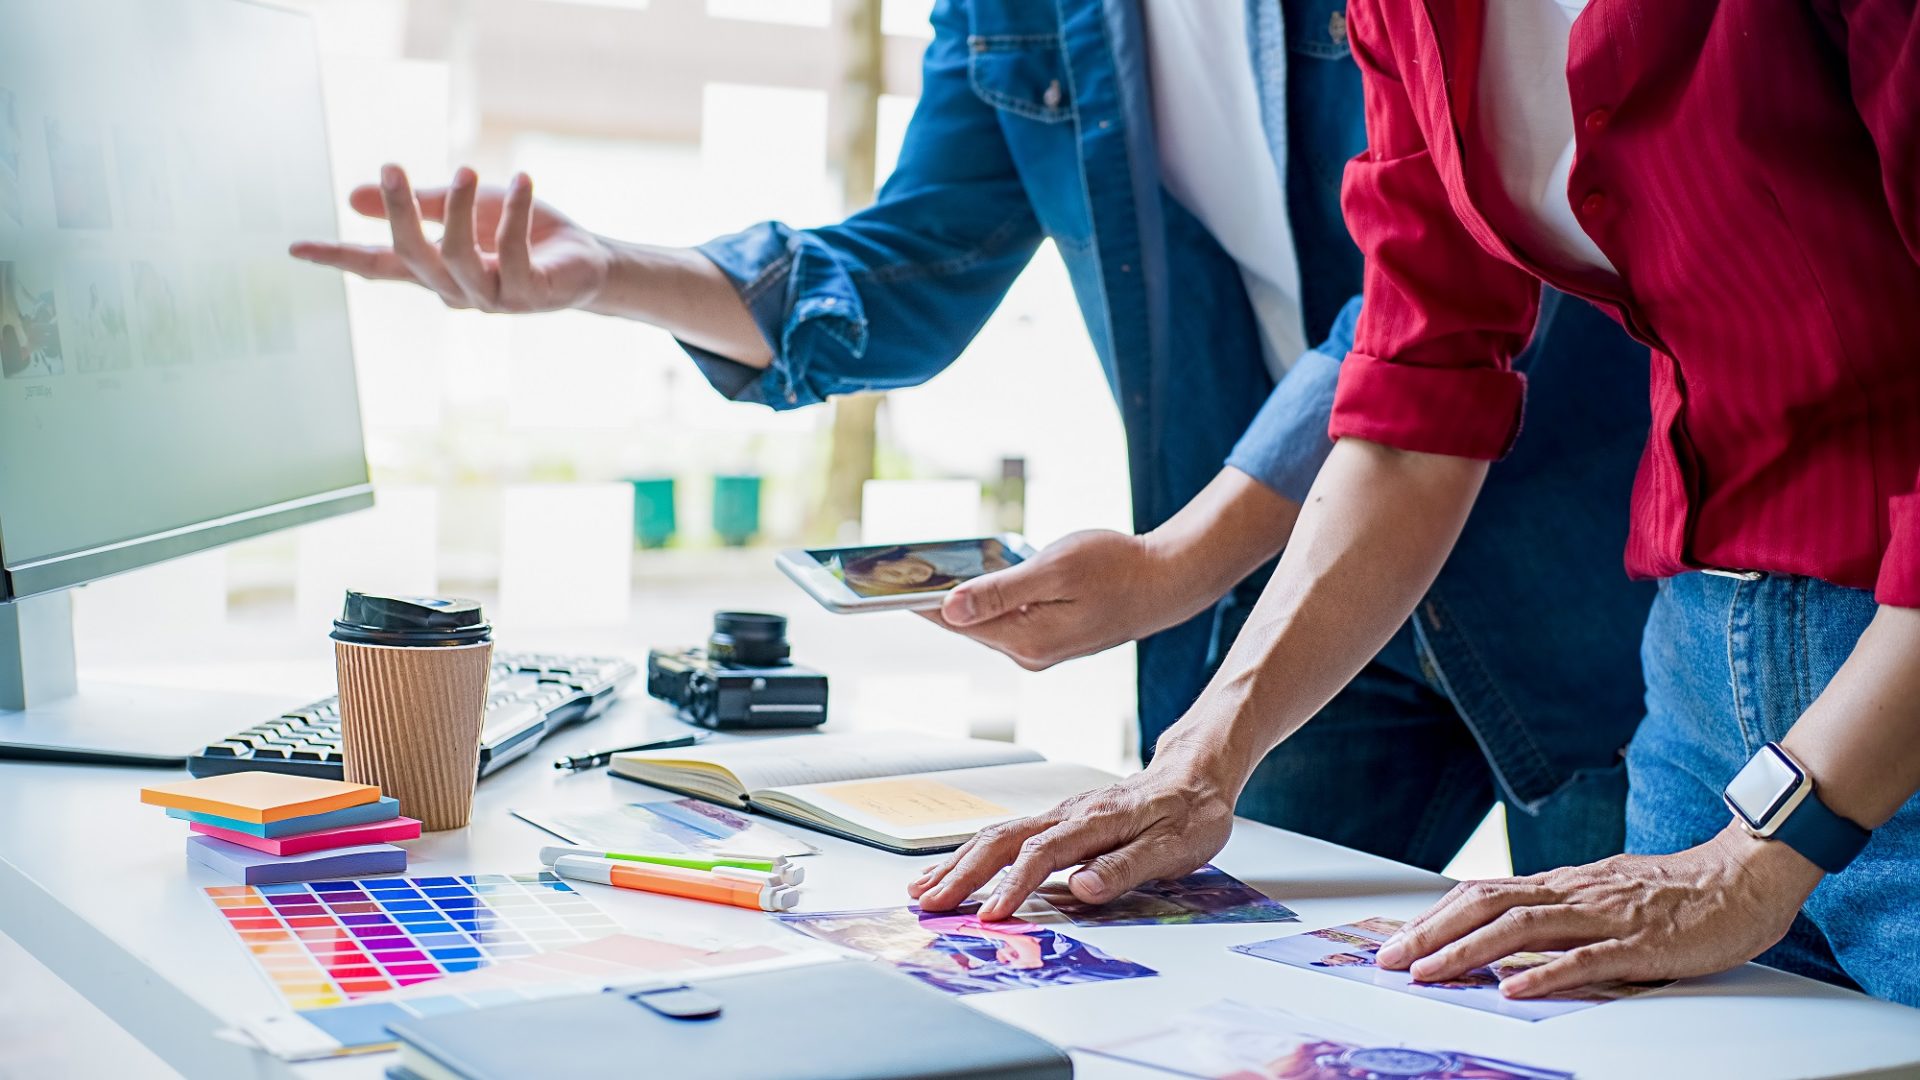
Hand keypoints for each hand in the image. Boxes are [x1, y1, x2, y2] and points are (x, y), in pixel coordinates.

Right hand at [289, 164, 611, 313]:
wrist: (587, 263)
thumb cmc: (524, 234)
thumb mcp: (465, 208)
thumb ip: (418, 204)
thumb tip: (352, 195)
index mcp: (434, 272)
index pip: (377, 265)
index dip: (338, 257)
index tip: (295, 248)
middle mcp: (455, 291)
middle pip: (410, 256)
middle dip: (397, 211)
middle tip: (389, 165)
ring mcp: (492, 298)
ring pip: (457, 257)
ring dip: (456, 209)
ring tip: (465, 169)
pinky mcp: (531, 295)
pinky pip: (514, 253)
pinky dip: (516, 212)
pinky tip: (523, 181)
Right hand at [907, 752, 1236, 920]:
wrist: (1195, 774)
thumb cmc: (1190, 813)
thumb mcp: (1174, 846)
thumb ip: (1126, 867)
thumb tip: (1083, 888)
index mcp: (1094, 822)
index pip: (1042, 855)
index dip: (1012, 886)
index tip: (990, 917)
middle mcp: (1067, 814)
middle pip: (1001, 840)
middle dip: (962, 873)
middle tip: (929, 905)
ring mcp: (1058, 814)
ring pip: (996, 835)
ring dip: (958, 863)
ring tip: (925, 890)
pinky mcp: (1056, 820)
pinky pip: (1006, 836)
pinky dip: (974, 854)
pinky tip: (957, 869)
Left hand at [921, 530, 1190, 670]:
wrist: (1166, 582)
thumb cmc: (1117, 568)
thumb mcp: (1055, 569)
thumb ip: (1001, 591)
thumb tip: (951, 609)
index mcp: (1026, 639)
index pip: (957, 621)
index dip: (920, 601)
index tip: (886, 588)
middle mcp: (1029, 653)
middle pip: (969, 624)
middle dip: (937, 598)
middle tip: (902, 570)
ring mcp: (1041, 649)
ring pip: (988, 622)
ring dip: (965, 598)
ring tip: (931, 570)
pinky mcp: (1051, 638)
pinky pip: (1007, 619)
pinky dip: (990, 600)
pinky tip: (980, 578)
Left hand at [1376, 825, 1824, 996]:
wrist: (1745, 876)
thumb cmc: (1679, 892)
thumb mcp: (1605, 895)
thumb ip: (1561, 910)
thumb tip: (1511, 932)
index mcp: (1564, 884)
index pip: (1483, 894)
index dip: (1436, 917)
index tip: (1399, 941)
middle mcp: (1574, 893)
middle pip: (1486, 906)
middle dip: (1433, 934)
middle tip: (1392, 961)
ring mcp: (1604, 916)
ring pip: (1522, 928)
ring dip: (1469, 952)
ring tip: (1430, 974)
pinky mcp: (1640, 944)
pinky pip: (1586, 959)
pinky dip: (1544, 975)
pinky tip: (1513, 991)